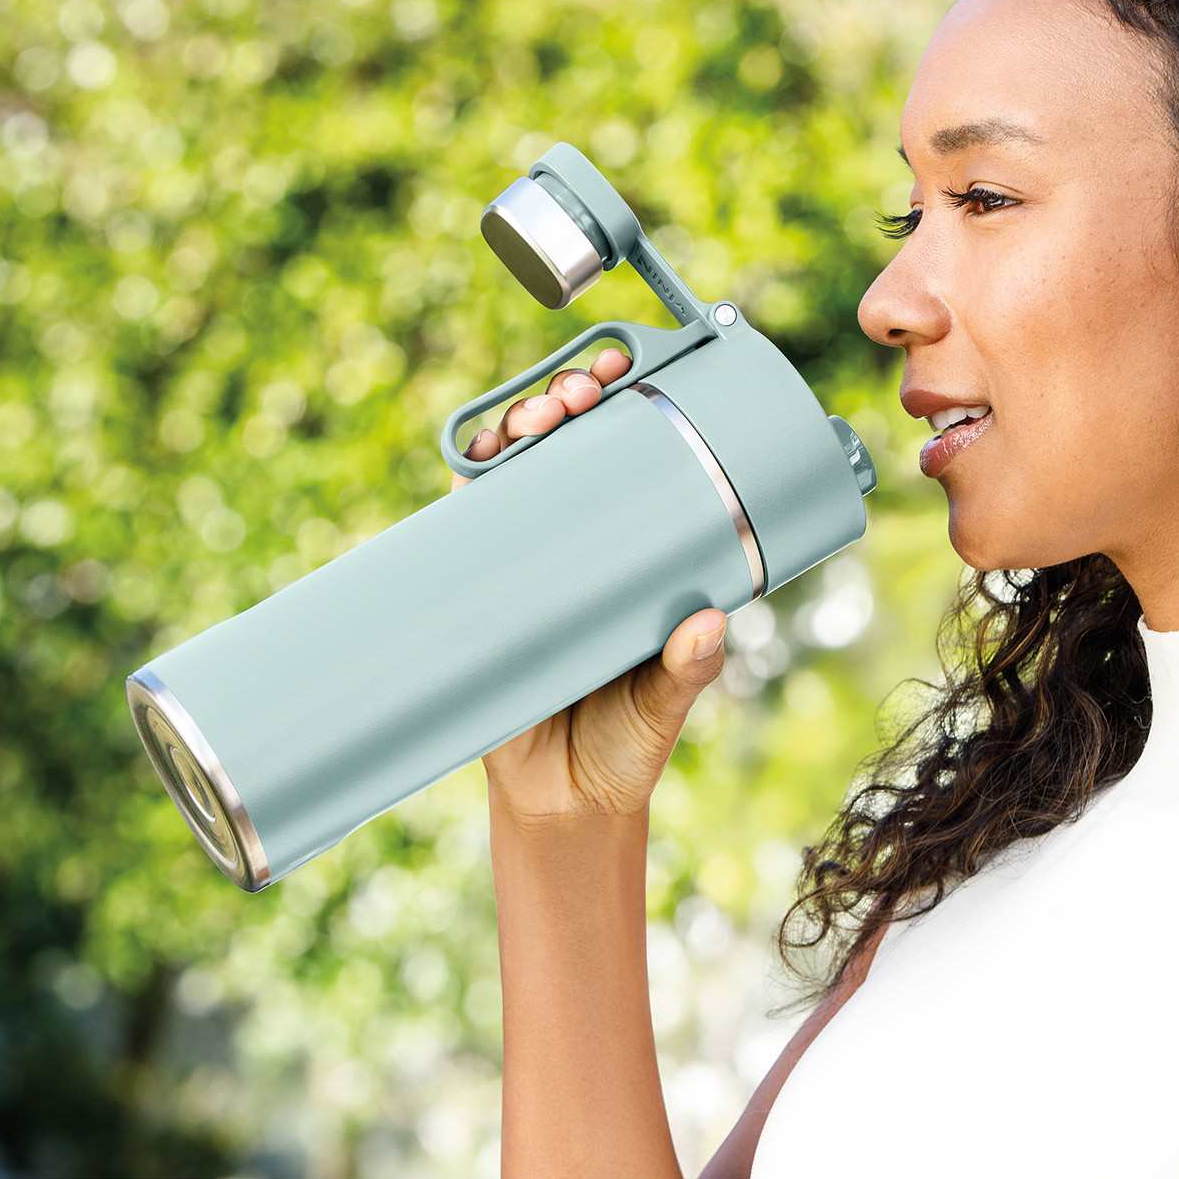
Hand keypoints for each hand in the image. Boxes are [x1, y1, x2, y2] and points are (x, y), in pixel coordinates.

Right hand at [449, 347, 727, 825]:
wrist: (561, 803)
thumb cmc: (625, 744)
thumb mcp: (664, 702)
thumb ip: (687, 668)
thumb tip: (713, 623)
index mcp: (629, 559)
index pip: (627, 465)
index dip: (626, 413)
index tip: (633, 376)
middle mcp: (576, 549)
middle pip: (567, 453)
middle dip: (568, 405)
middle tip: (583, 394)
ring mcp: (524, 566)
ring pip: (515, 475)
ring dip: (520, 427)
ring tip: (541, 415)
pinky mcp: (477, 595)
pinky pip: (465, 528)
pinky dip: (468, 483)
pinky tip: (477, 453)